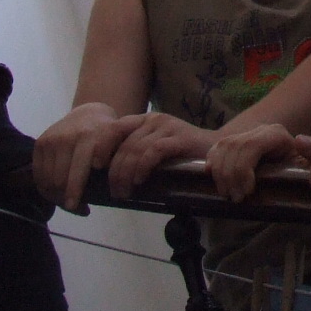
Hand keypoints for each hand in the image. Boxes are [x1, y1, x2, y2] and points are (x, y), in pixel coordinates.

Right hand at [32, 102, 151, 209]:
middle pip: (64, 178)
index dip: (78, 186)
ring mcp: (54, 139)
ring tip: (67, 202)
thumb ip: (123, 159)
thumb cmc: (108, 136)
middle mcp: (71, 136)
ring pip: (50, 179)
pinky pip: (39, 174)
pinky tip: (55, 194)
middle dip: (69, 198)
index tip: (82, 205)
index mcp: (94, 136)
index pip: (82, 166)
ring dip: (56, 195)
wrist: (88, 113)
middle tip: (76, 207)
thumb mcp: (121, 142)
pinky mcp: (41, 142)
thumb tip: (125, 188)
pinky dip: (45, 188)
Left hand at [100, 110, 215, 198]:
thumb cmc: (183, 154)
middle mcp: (154, 119)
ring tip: (124, 192)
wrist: (216, 149)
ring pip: (136, 148)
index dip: (102, 145)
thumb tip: (112, 175)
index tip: (95, 166)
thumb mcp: (155, 148)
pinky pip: (154, 151)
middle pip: (125, 144)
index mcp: (144, 120)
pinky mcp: (180, 137)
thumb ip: (137, 152)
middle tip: (114, 191)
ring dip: (126, 173)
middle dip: (115, 170)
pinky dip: (143, 166)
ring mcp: (168, 126)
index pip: (115, 127)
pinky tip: (139, 180)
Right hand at [206, 122, 300, 200]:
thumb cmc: (301, 173)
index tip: (247, 192)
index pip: (252, 146)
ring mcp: (247, 134)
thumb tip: (296, 154)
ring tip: (226, 193)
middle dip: (230, 175)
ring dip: (220, 172)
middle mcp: (261, 130)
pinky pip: (217, 147)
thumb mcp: (305, 168)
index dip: (244, 168)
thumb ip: (304, 162)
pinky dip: (212, 161)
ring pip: (224, 146)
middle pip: (235, 147)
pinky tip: (211, 175)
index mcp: (277, 134)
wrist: (296, 169)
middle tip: (236, 198)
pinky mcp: (236, 142)